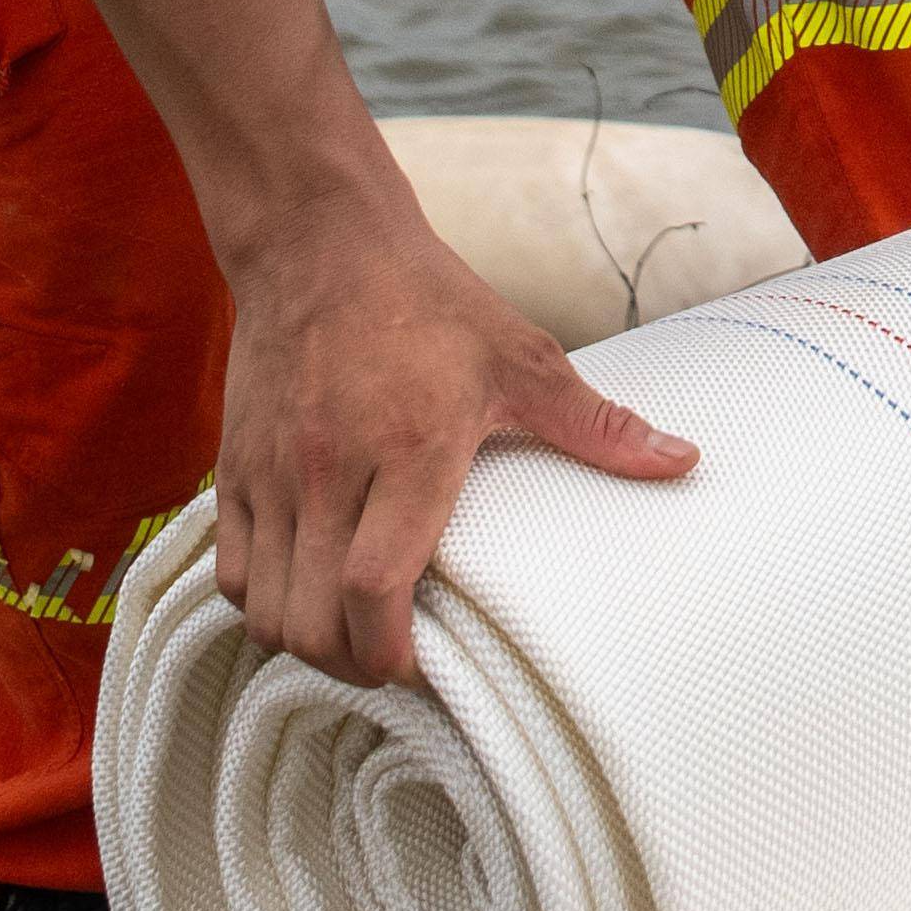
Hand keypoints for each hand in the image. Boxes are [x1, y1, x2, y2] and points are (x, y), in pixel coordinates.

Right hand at [210, 188, 694, 687]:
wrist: (319, 243)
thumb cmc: (426, 302)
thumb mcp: (522, 358)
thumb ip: (597, 426)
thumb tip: (682, 463)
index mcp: (408, 450)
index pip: (373, 588)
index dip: (391, 654)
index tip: (423, 667)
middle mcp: (329, 469)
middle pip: (313, 620)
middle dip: (354, 666)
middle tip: (394, 662)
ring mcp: (271, 473)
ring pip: (264, 608)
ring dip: (306, 642)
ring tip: (351, 637)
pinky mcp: (232, 467)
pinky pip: (228, 573)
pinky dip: (261, 604)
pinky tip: (305, 595)